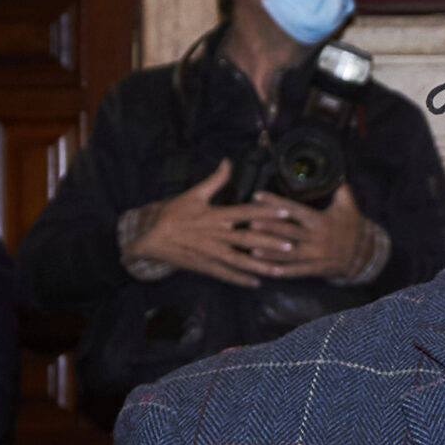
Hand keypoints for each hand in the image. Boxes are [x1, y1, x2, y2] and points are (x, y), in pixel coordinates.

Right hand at [123, 161, 284, 288]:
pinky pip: (226, 274)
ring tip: (280, 269)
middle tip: (292, 246)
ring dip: (261, 265)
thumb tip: (228, 161)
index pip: (246, 213)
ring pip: (241, 260)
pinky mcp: (205, 266)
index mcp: (216, 215)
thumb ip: (215, 180)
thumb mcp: (194, 194)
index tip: (286, 212)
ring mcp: (211, 253)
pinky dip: (241, 279)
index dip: (267, 212)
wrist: (152, 237)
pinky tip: (257, 283)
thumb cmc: (174, 213)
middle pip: (248, 239)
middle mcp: (216, 235)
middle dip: (270, 243)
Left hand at [244, 183, 374, 282]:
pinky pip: (296, 271)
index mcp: (320, 220)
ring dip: (270, 252)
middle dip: (270, 228)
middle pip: (289, 232)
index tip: (257, 195)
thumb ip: (339, 188)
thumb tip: (335, 169)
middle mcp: (316, 238)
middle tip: (250, 223)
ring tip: (251, 249)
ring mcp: (315, 255)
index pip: (294, 209)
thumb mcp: (348, 205)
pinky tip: (266, 270)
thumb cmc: (351, 226)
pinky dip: (281, 271)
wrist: (363, 254)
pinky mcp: (315, 269)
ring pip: (289, 254)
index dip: (275, 202)